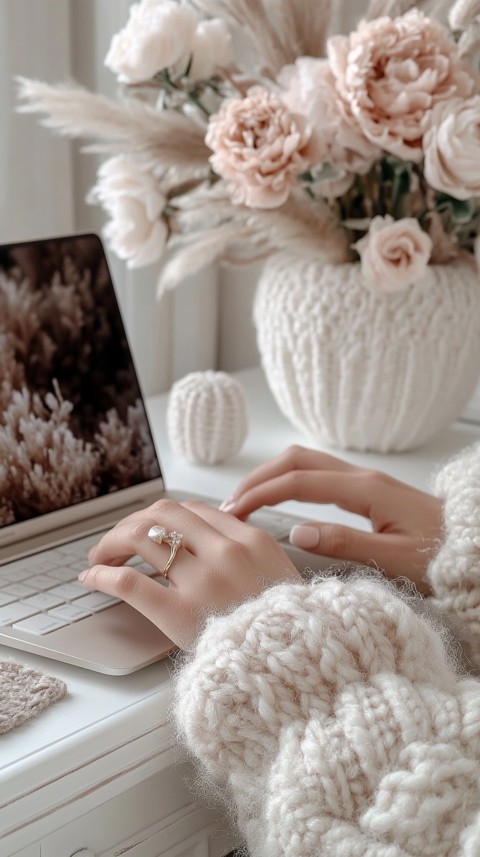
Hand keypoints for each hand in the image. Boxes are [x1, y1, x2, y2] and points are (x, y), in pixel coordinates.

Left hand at [79, 498, 299, 647]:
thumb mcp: (282, 580)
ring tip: (101, 556)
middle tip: (118, 541)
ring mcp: (203, 582)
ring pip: (141, 537)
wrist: (299, 672)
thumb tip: (214, 540)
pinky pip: (130, 582)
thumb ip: (250, 555)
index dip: (162, 516)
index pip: (193, 510)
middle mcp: (226, 553)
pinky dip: (104, 574)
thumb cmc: (290, 633)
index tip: (149, 530)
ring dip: (112, 541)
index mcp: (252, 542)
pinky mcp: (180, 614)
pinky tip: (91, 577)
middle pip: (163, 513)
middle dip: (133, 521)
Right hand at [219, 445, 443, 593]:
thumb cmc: (441, 556)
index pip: (299, 481)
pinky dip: (291, 481)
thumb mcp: (395, 559)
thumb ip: (345, 544)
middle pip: (297, 460)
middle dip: (259, 477)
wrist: (473, 546)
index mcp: (365, 490)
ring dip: (273, 475)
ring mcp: (366, 481)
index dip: (261, 492)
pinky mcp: (369, 490)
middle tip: (231, 503)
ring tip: (247, 501)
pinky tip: (281, 500)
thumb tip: (296, 533)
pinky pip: (320, 474)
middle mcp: (362, 478)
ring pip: (308, 462)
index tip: (233, 509)